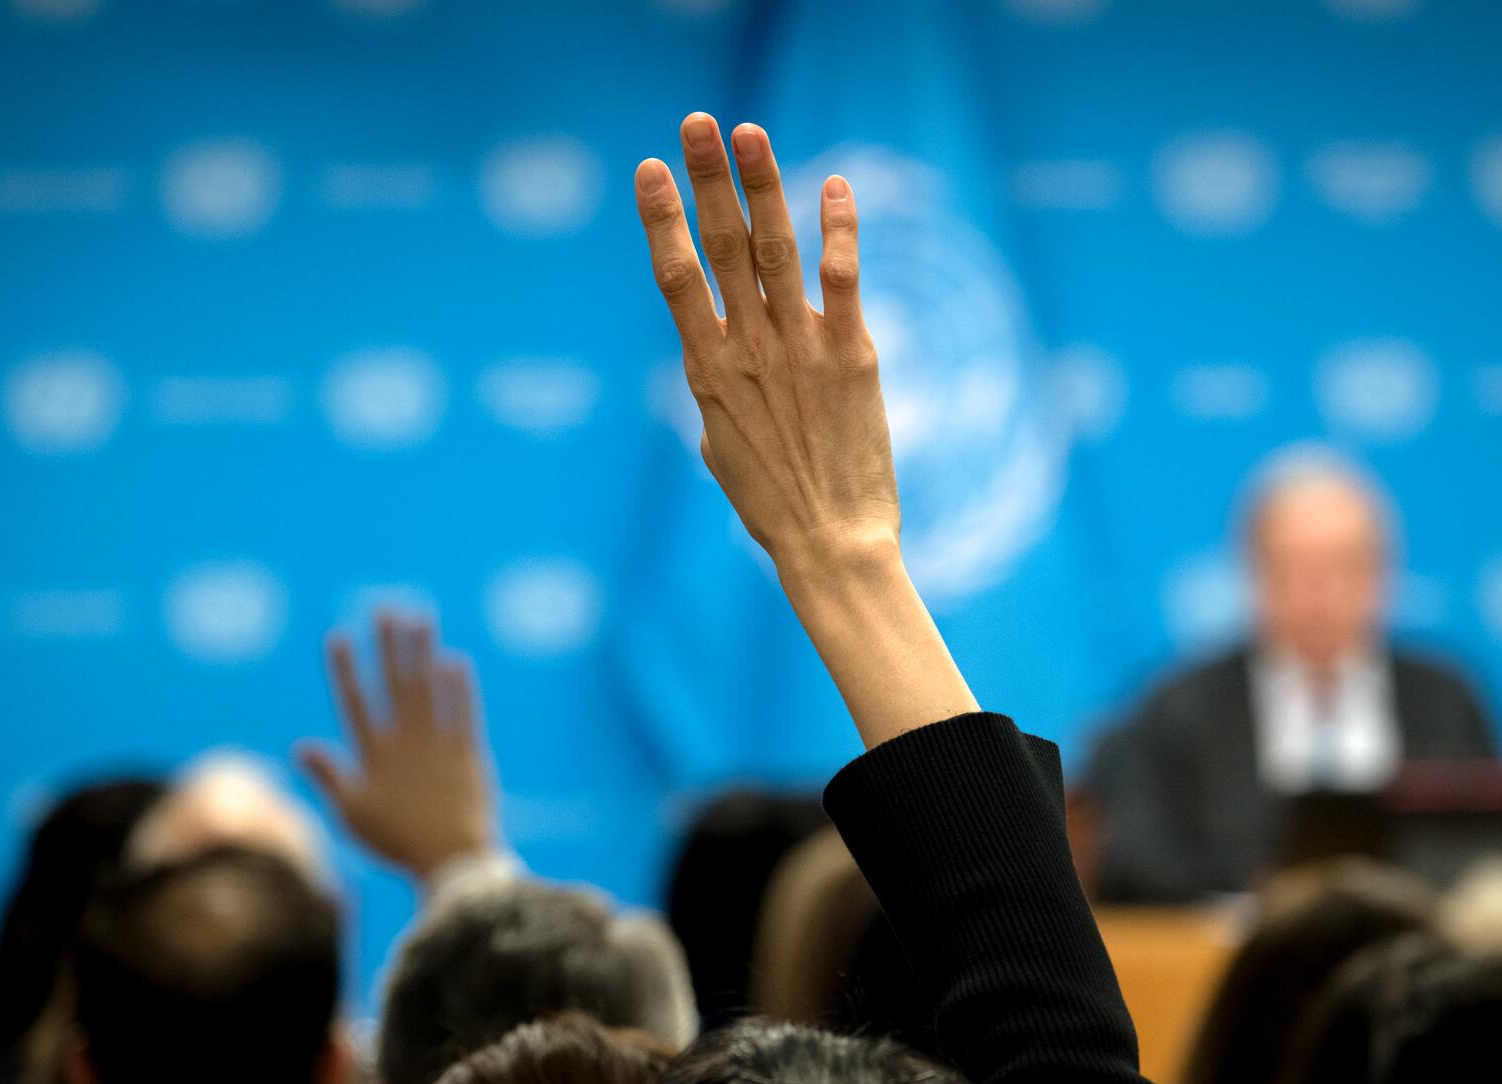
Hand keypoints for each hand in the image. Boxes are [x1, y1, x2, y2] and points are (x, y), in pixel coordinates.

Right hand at [295, 611, 498, 878]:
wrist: (450, 859)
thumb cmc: (395, 842)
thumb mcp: (352, 813)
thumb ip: (328, 776)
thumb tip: (299, 745)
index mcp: (374, 756)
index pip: (356, 703)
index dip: (347, 669)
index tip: (340, 636)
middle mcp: (405, 743)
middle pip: (395, 685)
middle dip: (389, 646)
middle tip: (386, 610)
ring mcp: (438, 745)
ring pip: (429, 690)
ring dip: (423, 653)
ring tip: (421, 619)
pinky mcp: (468, 753)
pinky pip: (463, 712)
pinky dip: (459, 687)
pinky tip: (455, 660)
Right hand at [634, 115, 976, 748]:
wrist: (830, 543)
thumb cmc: (773, 504)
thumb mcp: (722, 446)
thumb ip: (718, 392)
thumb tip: (716, 365)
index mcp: (707, 370)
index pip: (676, 279)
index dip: (661, 221)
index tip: (648, 170)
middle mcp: (748, 350)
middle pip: (721, 248)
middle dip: (706, 180)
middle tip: (695, 123)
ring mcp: (800, 348)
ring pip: (775, 250)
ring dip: (762, 186)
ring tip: (749, 133)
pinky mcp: (852, 356)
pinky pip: (843, 278)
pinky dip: (839, 228)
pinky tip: (836, 184)